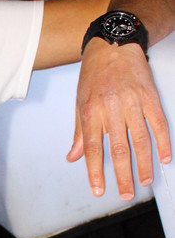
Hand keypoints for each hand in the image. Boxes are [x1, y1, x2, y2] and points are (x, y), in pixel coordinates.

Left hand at [67, 40, 170, 198]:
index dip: (95, 171)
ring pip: (140, 139)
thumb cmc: (93, 74)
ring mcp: (132, 102)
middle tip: (125, 194)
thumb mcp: (79, 102)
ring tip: (143, 181)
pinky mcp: (150, 96)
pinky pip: (158, 123)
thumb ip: (79, 133)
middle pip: (118, 148)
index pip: (93, 148)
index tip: (98, 190)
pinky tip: (164, 157)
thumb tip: (73, 157)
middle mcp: (111, 108)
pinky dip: (163, 142)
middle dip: (122, 174)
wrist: (113, 43)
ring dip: (143, 163)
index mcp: (91, 112)